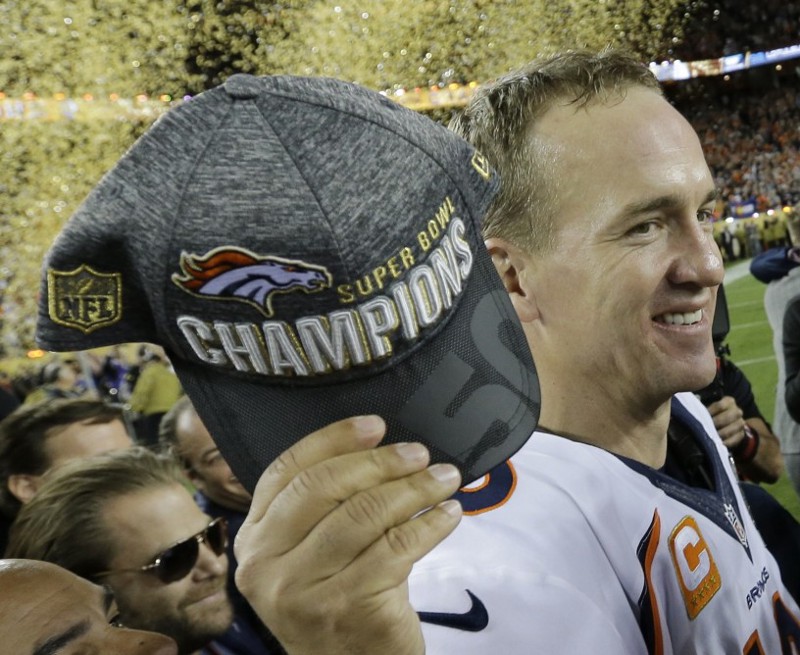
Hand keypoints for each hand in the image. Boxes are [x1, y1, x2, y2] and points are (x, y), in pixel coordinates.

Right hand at [234, 415, 462, 654]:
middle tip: (419, 453)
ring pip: (364, 515)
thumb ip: (322, 504)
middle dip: (379, 462)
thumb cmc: (336, 595)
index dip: (333, 439)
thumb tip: (378, 443)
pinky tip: (448, 514)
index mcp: (254, 538)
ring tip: (444, 477)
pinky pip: (397, 548)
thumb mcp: (308, 550)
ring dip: (414, 488)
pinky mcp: (347, 608)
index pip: (287, 470)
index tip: (375, 425)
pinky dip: (430, 524)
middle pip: (323, 487)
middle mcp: (266, 564)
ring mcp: (304, 590)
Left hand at [706, 395, 746, 448]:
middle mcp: (737, 411)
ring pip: (732, 428)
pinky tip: (719, 443)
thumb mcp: (709, 409)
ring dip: (721, 433)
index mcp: (729, 402)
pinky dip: (727, 442)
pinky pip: (735, 439)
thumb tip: (698, 414)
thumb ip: (705, 410)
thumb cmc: (713, 414)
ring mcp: (741, 423)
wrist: (724, 424)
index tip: (701, 416)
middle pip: (727, 417)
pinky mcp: (741, 434)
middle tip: (706, 428)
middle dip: (716, 423)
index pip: (720, 405)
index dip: (710, 411)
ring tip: (712, 436)